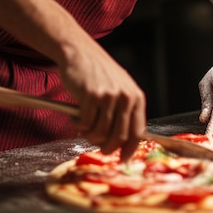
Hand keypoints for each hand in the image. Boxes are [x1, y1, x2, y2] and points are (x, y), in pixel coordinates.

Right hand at [59, 36, 145, 160]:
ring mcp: (109, 96)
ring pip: (100, 133)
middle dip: (106, 147)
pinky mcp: (92, 96)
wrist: (80, 53)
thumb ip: (123, 112)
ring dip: (88, 135)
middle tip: (94, 143)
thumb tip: (120, 143)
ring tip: (82, 126)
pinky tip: (74, 117)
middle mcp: (125, 97)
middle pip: (119, 137)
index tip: (122, 159)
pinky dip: (77, 125)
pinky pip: (85, 124)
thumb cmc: (98, 74)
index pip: (138, 132)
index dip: (129, 150)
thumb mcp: (119, 89)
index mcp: (136, 97)